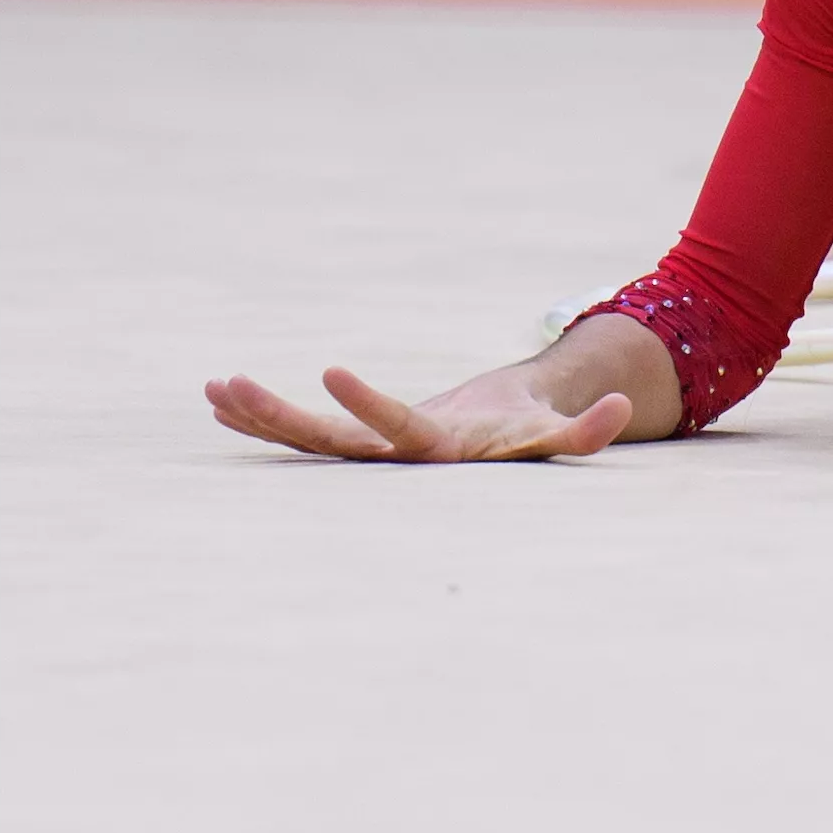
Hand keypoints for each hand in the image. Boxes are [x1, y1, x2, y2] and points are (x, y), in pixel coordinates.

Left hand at [207, 364, 631, 462]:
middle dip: (278, 418)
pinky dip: (260, 420)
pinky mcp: (353, 444)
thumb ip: (584, 431)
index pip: (396, 430)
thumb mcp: (553, 433)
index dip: (365, 405)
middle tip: (232, 387)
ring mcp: (367, 455)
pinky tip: (220, 401)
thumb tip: (618, 411)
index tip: (331, 371)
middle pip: (327, 445)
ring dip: (258, 418)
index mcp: (438, 454)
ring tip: (214, 388)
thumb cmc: (526, 435)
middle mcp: (391, 461)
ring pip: (304, 442)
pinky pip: (300, 436)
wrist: (499, 446)